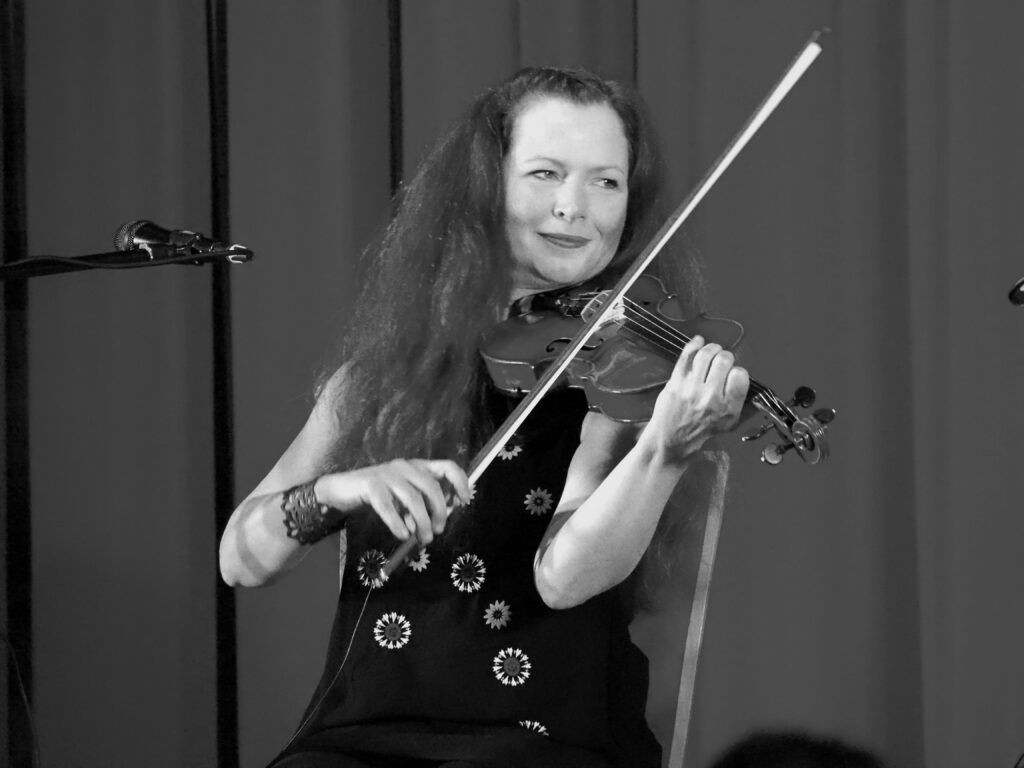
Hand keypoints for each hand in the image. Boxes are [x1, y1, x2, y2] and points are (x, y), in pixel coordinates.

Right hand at [313, 459, 470, 544]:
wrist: (343, 490)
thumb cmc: (380, 496)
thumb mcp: (404, 500)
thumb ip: (422, 506)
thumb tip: (439, 522)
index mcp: (418, 467)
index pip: (447, 467)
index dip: (460, 483)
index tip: (464, 502)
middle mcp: (405, 466)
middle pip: (431, 487)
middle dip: (438, 512)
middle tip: (436, 532)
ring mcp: (387, 473)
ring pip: (412, 499)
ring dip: (421, 523)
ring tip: (421, 540)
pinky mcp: (370, 484)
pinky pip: (388, 507)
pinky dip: (398, 523)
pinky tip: (402, 536)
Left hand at [643, 335, 749, 463]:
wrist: (673, 439)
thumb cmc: (701, 429)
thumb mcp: (729, 422)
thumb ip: (739, 400)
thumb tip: (744, 375)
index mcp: (728, 409)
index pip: (740, 375)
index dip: (737, 371)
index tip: (732, 374)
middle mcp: (710, 398)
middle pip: (724, 360)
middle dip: (725, 356)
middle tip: (721, 362)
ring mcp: (691, 389)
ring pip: (705, 355)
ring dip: (711, 348)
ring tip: (711, 352)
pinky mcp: (675, 383)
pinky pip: (686, 356)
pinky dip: (694, 344)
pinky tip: (698, 342)